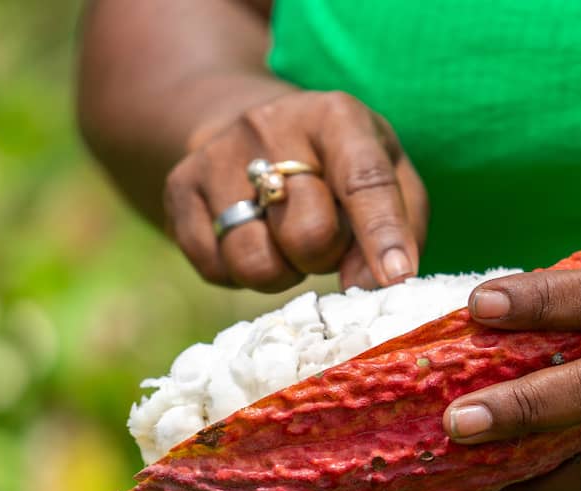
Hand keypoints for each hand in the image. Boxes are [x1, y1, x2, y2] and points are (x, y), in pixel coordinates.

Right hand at [164, 90, 426, 290]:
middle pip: (308, 233)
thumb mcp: (389, 172)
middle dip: (325, 255)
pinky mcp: (180, 187)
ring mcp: (217, 154)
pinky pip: (215, 269)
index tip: (395, 277)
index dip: (382, 234)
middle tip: (324, 236)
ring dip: (283, 270)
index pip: (364, 180)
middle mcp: (271, 125)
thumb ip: (401, 225)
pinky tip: (254, 238)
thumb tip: (367, 284)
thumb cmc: (340, 163)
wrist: (255, 128)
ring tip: (287, 239)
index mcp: (336, 117)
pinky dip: (240, 273)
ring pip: (255, 260)